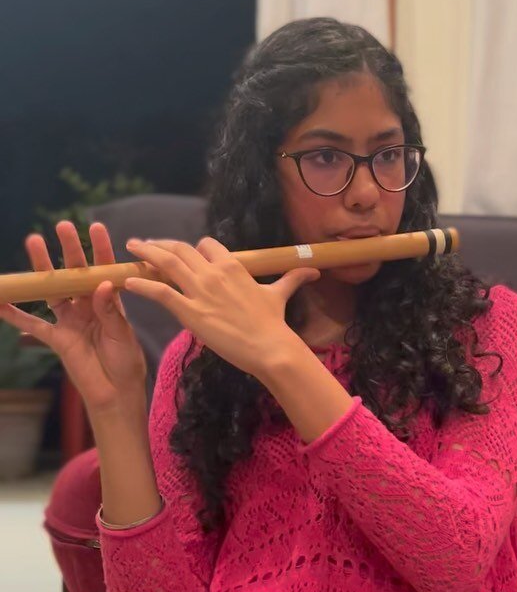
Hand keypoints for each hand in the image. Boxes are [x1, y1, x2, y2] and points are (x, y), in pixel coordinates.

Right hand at [0, 221, 147, 413]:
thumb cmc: (126, 363)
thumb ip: (110, 311)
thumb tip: (102, 283)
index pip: (104, 271)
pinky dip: (15, 315)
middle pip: (75, 274)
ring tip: (33, 241)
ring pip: (52, 290)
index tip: (97, 227)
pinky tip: (0, 301)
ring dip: (43, 269)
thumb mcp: (122, 335)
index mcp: (109, 303)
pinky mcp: (57, 339)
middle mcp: (88, 307)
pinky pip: (33, 325)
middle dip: (70, 250)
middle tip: (63, 226)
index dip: (101, 250)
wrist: (116, 393)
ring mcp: (70, 321)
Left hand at [121, 236, 319, 379]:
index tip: (182, 252)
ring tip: (130, 250)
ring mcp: (200, 291)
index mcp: (233, 265)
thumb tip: (314, 272)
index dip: (193, 248)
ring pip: (166, 263)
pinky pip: (160, 291)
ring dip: (145, 253)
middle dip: (160, 244)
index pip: (207, 245)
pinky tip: (128, 281)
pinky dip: (142, 283)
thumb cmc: (274, 323)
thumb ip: (292, 279)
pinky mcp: (189, 311)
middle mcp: (214, 272)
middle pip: (181, 248)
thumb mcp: (279, 295)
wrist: (270, 347)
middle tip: (144, 245)